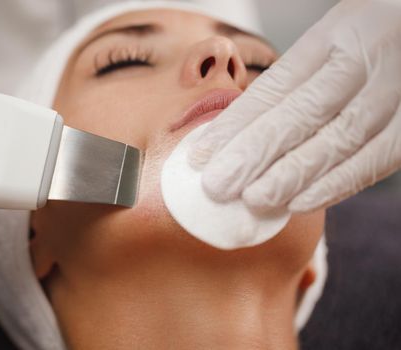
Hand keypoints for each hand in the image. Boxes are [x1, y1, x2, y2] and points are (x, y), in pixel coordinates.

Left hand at [188, 0, 400, 212]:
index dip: (234, 125)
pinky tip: (297, 202)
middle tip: (217, 186)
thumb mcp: (331, 43)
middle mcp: (365, 60)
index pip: (275, 87)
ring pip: (336, 142)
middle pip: (300, 114)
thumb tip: (236, 136)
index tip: (202, 154)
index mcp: (335, 34)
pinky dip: (333, 185)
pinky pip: (373, 162)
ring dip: (288, 177)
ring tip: (251, 200)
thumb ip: (294, 83)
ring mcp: (394, 93)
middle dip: (252, 155)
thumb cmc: (369, 43)